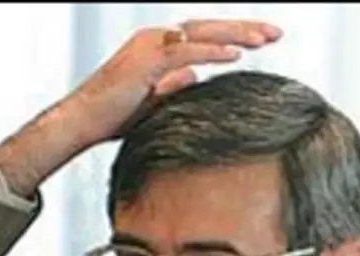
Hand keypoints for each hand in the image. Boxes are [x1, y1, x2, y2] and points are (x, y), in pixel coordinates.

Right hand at [72, 19, 282, 141]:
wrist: (82, 122)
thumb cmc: (114, 114)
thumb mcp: (155, 100)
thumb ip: (175, 85)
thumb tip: (196, 79)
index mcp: (161, 48)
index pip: (205, 36)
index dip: (235, 36)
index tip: (265, 41)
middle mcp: (157, 40)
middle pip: (208, 28)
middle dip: (245, 29)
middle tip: (277, 33)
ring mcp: (150, 47)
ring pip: (200, 33)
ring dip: (234, 35)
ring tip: (265, 40)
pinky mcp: (144, 61)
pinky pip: (184, 52)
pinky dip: (210, 51)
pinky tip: (235, 55)